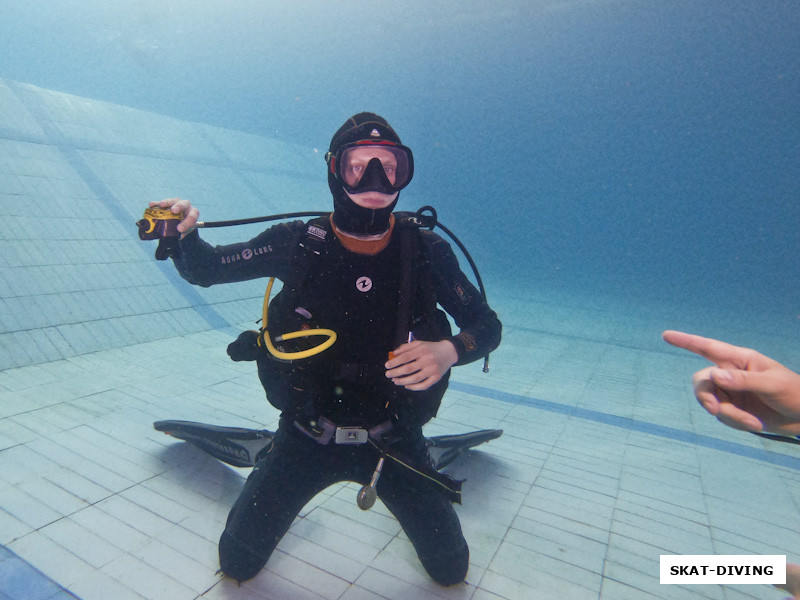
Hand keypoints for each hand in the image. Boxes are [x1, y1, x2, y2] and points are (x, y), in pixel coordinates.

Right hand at [149, 197, 198, 237]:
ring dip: (167, 202)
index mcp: (193, 213)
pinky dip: (156, 203)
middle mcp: (186, 206)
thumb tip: (173, 236)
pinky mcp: (167, 203)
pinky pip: (161, 202)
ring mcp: (176, 203)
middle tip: (173, 210)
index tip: (179, 229)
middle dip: (179, 207)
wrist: (179, 223)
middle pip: (184, 204)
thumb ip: (180, 234)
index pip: (192, 216)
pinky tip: (151, 205)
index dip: (187, 223)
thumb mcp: (184, 231)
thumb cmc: (183, 227)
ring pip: (173, 201)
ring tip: (161, 205)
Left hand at [385, 340, 457, 390]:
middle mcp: (428, 360)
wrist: (449, 352)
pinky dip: (414, 387)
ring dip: (403, 381)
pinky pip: (424, 385)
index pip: (405, 357)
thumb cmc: (430, 348)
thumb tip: (394, 354)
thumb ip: (406, 347)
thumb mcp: (419, 343)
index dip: (395, 362)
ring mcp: (433, 370)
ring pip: (415, 379)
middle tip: (388, 375)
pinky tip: (406, 386)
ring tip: (395, 381)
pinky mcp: (437, 378)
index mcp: (422, 350)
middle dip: (396, 373)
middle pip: (409, 369)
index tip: (387, 366)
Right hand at [663, 330, 799, 435]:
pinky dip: (736, 422)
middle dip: (705, 396)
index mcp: (739, 360)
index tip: (666, 335)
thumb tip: (714, 376)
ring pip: (711, 402)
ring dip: (729, 414)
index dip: (686, 341)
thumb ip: (743, 380)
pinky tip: (755, 424)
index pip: (708, 348)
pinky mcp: (732, 409)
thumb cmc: (793, 392)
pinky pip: (722, 416)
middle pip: (702, 381)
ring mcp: (729, 392)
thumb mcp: (772, 384)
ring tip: (751, 422)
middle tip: (714, 410)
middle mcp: (730, 374)